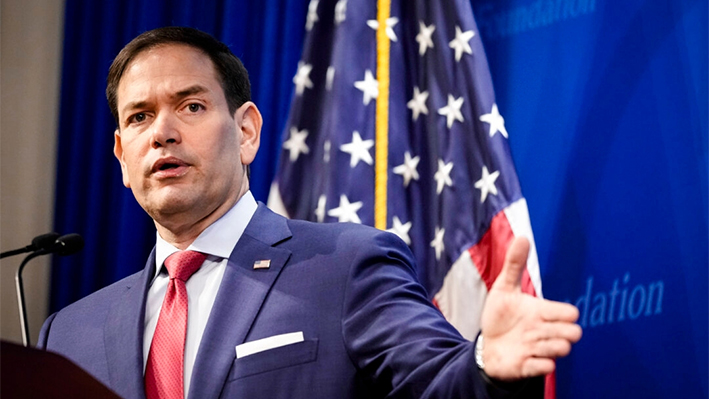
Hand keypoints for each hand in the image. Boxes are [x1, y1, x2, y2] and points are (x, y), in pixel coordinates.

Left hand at [479, 237, 581, 380]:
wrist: (487, 345)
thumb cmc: (500, 316)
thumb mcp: (504, 288)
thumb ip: (515, 264)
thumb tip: (523, 237)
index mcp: (542, 312)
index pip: (570, 313)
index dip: (563, 313)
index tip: (544, 312)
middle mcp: (544, 331)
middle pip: (573, 333)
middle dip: (561, 331)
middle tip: (539, 329)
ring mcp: (539, 350)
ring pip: (562, 349)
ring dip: (549, 346)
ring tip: (530, 342)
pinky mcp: (530, 367)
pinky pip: (545, 368)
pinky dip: (539, 364)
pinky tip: (526, 357)